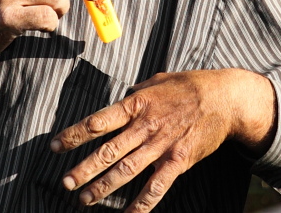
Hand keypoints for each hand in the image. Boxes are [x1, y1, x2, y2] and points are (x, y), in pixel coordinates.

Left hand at [50, 68, 276, 211]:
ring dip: (103, 186)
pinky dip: (142, 204)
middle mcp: (146, 126)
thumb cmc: (190, 86)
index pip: (98, 122)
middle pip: (108, 151)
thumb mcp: (158, 80)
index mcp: (137, 104)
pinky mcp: (178, 161)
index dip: (74, 134)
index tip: (55, 146)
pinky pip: (156, 187)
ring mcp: (162, 146)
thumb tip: (123, 98)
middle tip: (65, 181)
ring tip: (84, 198)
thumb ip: (137, 93)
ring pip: (127, 170)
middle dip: (84, 168)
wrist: (225, 99)